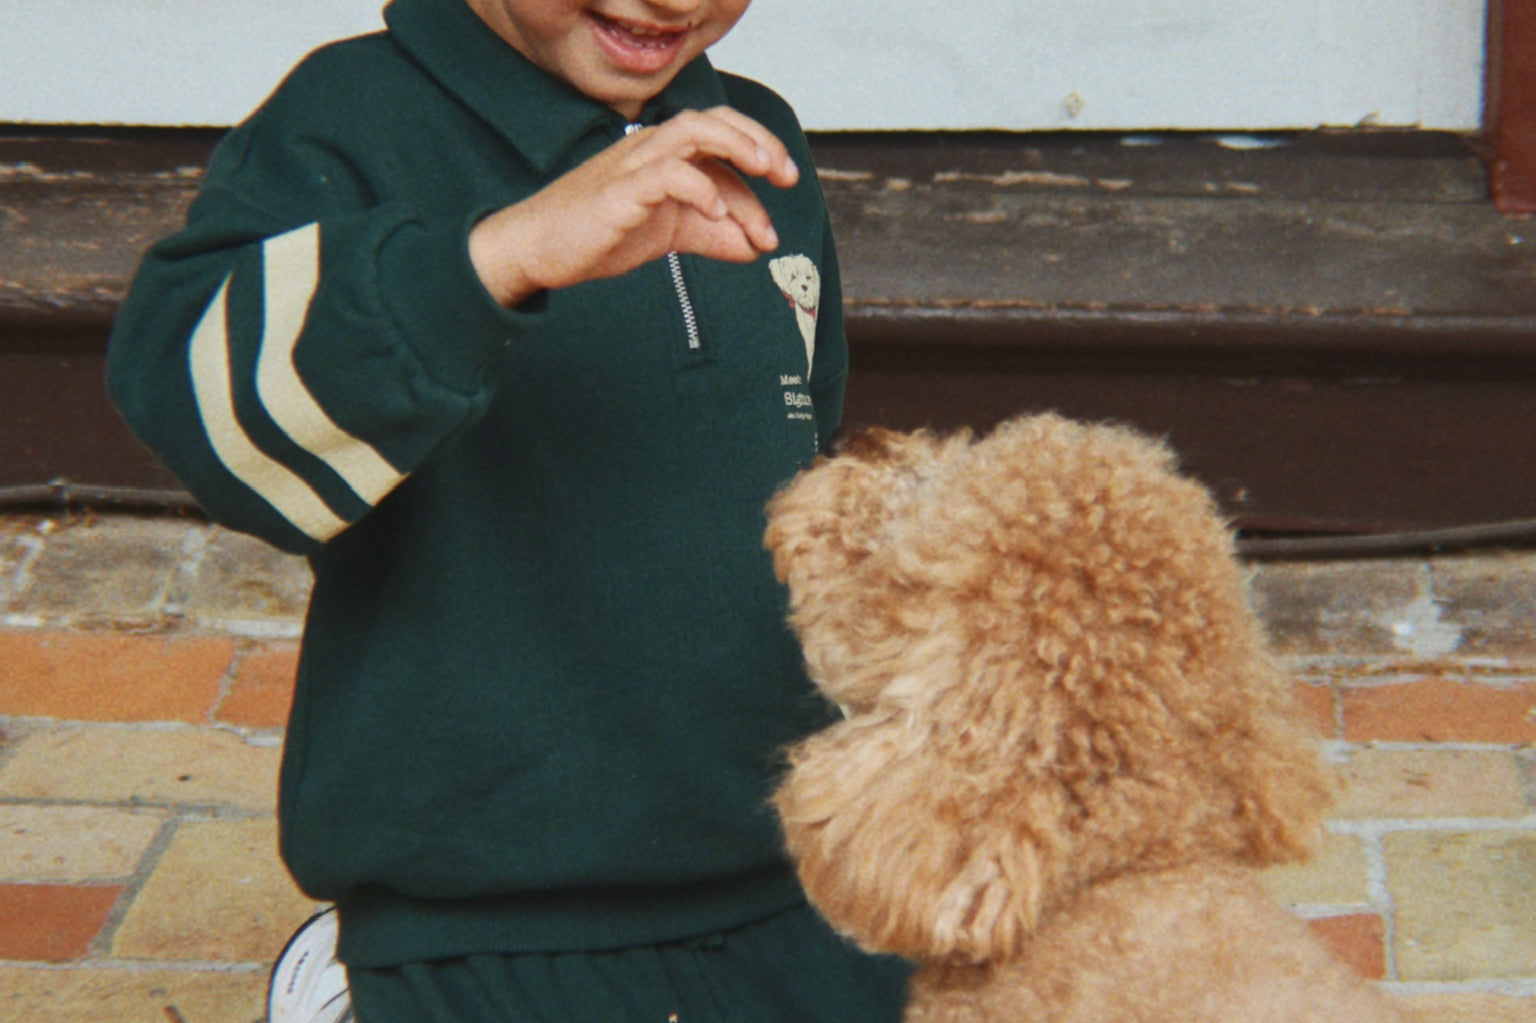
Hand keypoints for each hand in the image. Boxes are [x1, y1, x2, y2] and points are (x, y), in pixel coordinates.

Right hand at [470, 106, 799, 306]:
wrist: (537, 249)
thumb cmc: (598, 234)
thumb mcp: (668, 236)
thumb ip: (712, 237)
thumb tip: (755, 247)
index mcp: (665, 156)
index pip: (723, 153)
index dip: (756, 185)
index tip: (774, 229)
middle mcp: (652, 149)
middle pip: (715, 121)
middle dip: (758, 142)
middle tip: (788, 177)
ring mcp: (634, 163)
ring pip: (694, 129)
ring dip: (737, 146)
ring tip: (765, 173)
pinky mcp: (619, 188)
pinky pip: (667, 172)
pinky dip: (699, 188)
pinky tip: (717, 214)